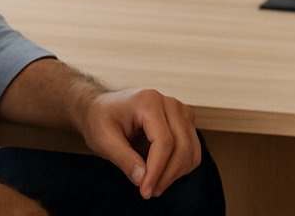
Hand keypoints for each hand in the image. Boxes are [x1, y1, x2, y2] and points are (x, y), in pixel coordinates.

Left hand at [79, 88, 200, 199]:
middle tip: (149, 192)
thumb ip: (123, 158)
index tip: (145, 191)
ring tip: (153, 185)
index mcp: (148, 101)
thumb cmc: (101, 120)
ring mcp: (180, 111)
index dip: (156, 171)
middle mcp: (169, 103)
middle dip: (166, 176)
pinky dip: (181, 167)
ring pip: (190, 150)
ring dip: (175, 174)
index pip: (164, 141)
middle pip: (181, 147)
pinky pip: (192, 150)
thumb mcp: (104, 139)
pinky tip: (162, 173)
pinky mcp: (185, 121)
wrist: (104, 108)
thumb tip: (143, 179)